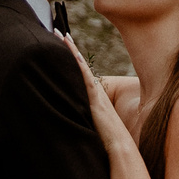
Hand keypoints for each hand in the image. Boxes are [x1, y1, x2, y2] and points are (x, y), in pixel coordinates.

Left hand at [59, 32, 135, 150]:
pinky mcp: (95, 99)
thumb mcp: (91, 126)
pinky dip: (79, 66)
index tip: (63, 42)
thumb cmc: (107, 140)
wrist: (120, 147)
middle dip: (68, 47)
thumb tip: (69, 118)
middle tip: (57, 31)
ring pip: (81, 66)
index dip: (71, 57)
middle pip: (80, 63)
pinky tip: (73, 55)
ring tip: (61, 34)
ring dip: (71, 50)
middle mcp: (95, 90)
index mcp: (93, 96)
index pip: (80, 71)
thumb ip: (82, 118)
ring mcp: (96, 93)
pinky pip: (86, 78)